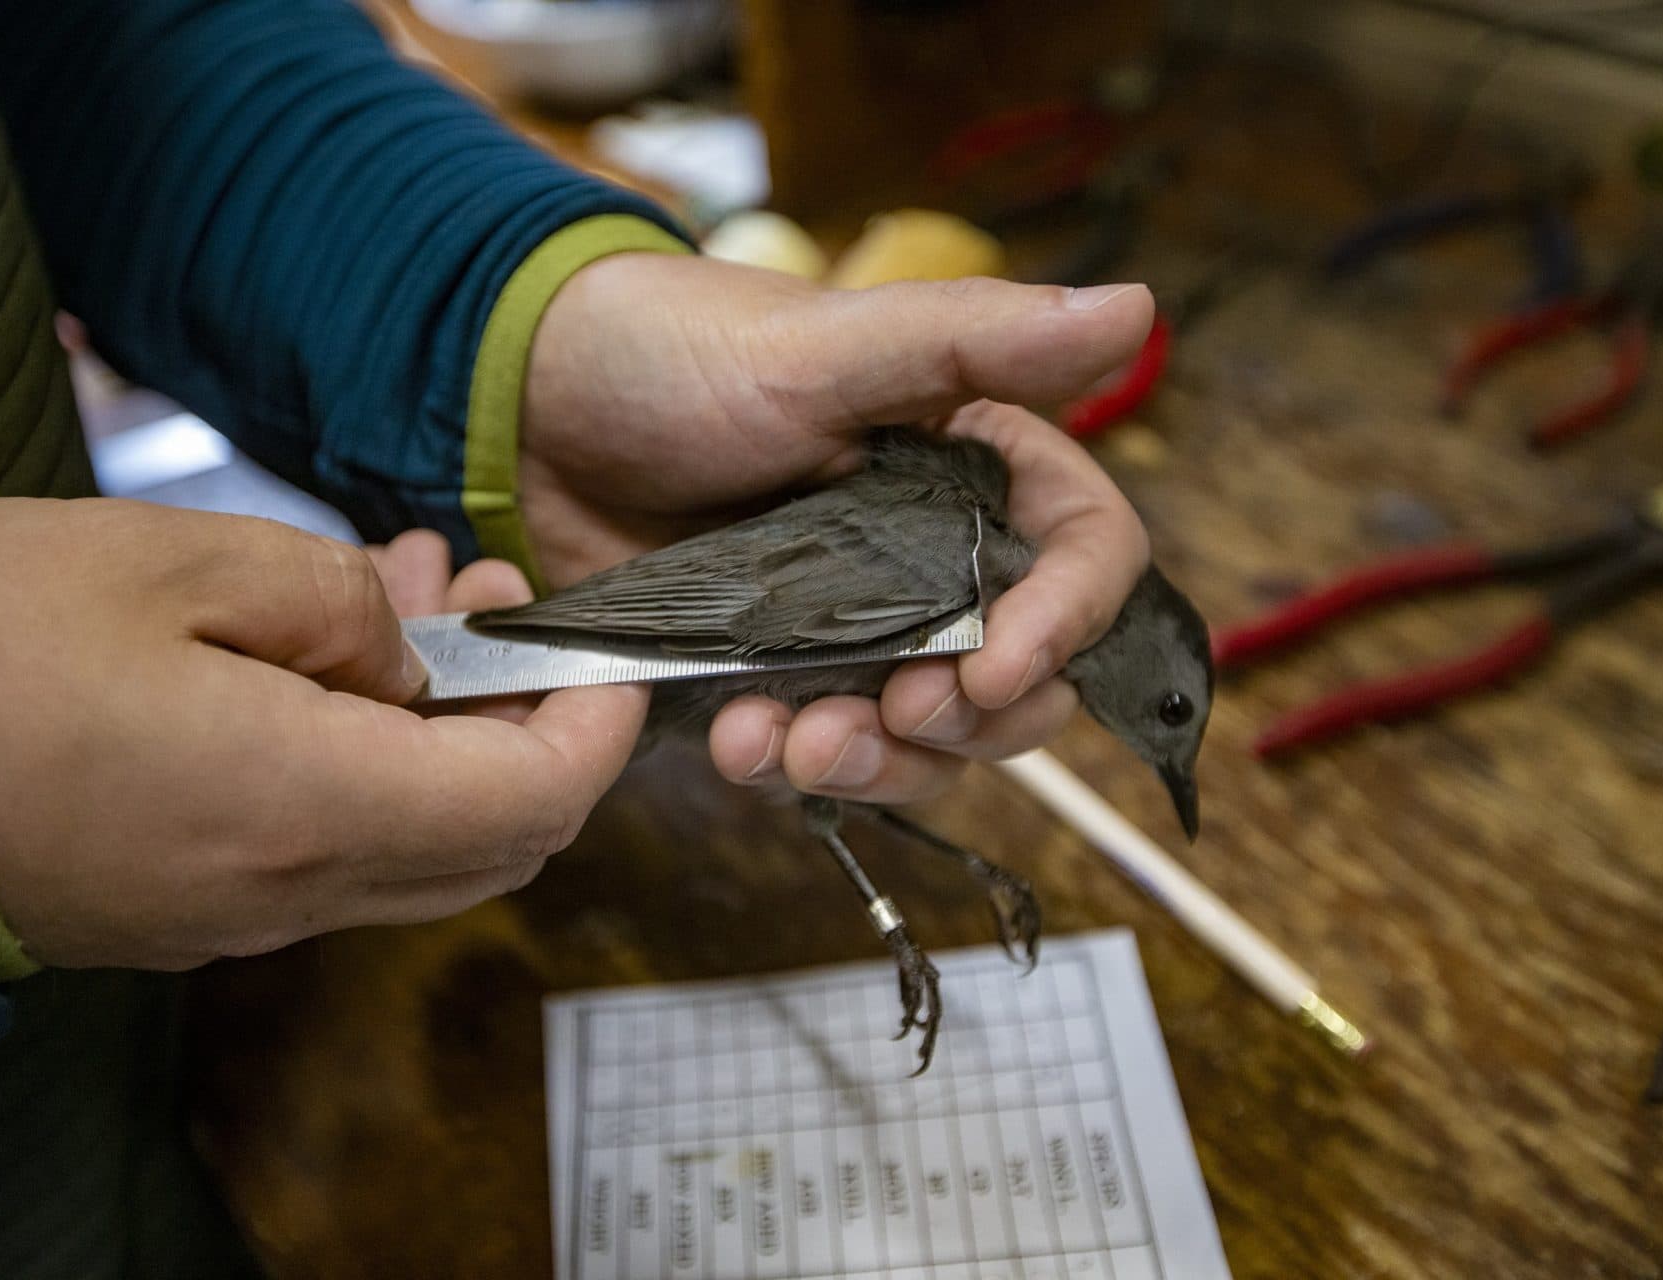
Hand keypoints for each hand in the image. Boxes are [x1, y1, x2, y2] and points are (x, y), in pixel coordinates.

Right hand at [0, 500, 645, 969]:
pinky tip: (312, 659)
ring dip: (440, 734)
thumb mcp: (165, 559)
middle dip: (525, 719)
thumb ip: (328, 598)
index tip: (600, 647)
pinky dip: (363, 763)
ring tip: (397, 594)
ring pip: (410, 844)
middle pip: (490, 839)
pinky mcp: (180, 905)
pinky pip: (323, 848)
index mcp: (302, 803)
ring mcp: (231, 911)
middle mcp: (284, 886)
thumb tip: (404, 639)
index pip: (531, 799)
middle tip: (487, 595)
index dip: (595, 724)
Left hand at [520, 253, 1151, 803]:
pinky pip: (820, 754)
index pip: (1083, 555)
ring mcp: (852, 629)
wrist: (526, 410)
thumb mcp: (822, 344)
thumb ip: (973, 341)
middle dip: (968, 720)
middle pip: (1022, 679)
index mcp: (970, 467)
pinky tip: (736, 742)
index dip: (1066, 624)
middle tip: (894, 713)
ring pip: (927, 740)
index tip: (996, 667)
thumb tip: (1136, 310)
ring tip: (795, 743)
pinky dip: (790, 767)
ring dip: (878, 763)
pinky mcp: (774, 679)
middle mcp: (931, 557)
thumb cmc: (674, 351)